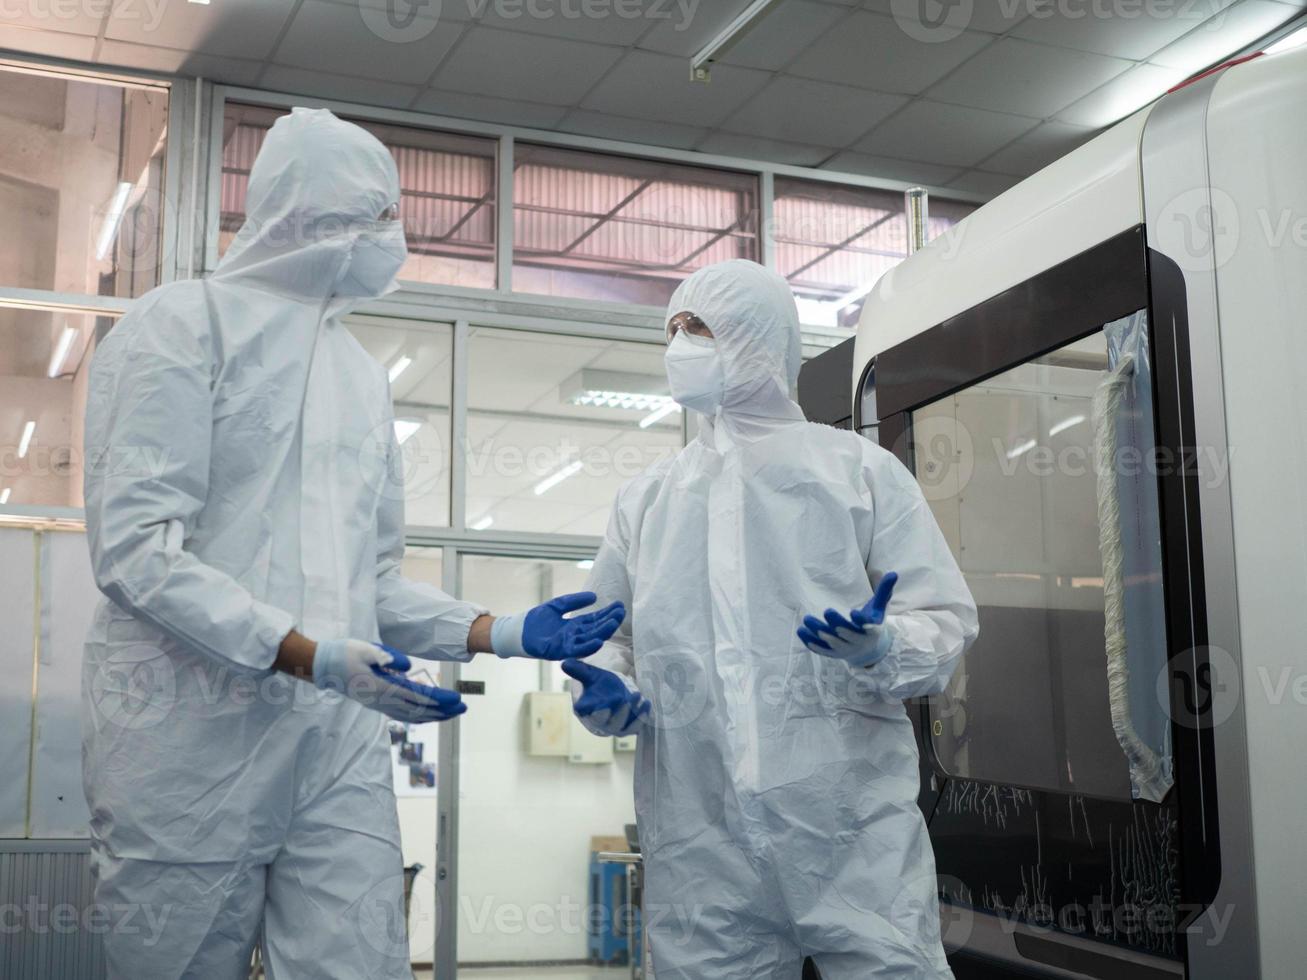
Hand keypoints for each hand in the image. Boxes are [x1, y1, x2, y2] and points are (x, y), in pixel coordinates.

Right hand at [312, 639, 465, 722]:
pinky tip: (430, 715)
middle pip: (418, 710)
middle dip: (443, 710)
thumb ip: (387, 656)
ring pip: (412, 716)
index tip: (456, 698)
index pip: (417, 697)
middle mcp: (382, 700)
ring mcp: (379, 704)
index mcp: (381, 687)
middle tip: (464, 708)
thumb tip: (407, 666)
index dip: (439, 699)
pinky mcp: (377, 703)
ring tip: (453, 713)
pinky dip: (420, 716)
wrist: (323, 665)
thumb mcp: (366, 648)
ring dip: (434, 716)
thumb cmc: (345, 653)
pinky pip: (403, 715)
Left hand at [490, 591, 625, 660]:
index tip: (619, 606)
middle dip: (609, 622)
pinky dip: (588, 647)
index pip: (595, 619)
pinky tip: (599, 641)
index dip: (607, 613)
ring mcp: (568, 644)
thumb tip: (594, 596)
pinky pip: (576, 650)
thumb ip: (574, 601)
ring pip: (589, 639)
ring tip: (614, 623)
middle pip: (595, 629)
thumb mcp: (558, 605)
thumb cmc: (536, 620)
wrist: (517, 631)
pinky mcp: (559, 651)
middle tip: (621, 612)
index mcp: (574, 626)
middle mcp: (574, 636)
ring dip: (602, 632)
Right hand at [562, 659, 650, 735]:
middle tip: (622, 698)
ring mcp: (614, 726)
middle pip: (606, 723)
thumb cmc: (597, 683)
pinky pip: (635, 727)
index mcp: (585, 708)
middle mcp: (598, 720)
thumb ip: (578, 670)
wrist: (611, 689)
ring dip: (631, 715)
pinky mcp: (628, 726)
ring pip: (622, 727)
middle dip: (616, 713)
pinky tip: (646, 703)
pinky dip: (641, 718)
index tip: (599, 705)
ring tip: (638, 696)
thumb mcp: (589, 674)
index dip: (590, 710)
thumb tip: (564, 663)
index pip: (584, 712)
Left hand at [797, 572, 898, 668]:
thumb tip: (893, 572)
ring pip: (832, 642)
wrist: (868, 650)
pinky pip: (822, 650)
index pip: (868, 627)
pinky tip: (801, 631)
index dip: (861, 621)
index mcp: (872, 630)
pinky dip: (812, 643)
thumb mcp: (879, 607)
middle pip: (847, 634)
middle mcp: (859, 641)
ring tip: (807, 619)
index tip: (853, 612)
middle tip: (827, 611)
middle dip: (837, 624)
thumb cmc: (872, 622)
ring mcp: (846, 649)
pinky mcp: (834, 653)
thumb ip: (884, 591)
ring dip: (819, 632)